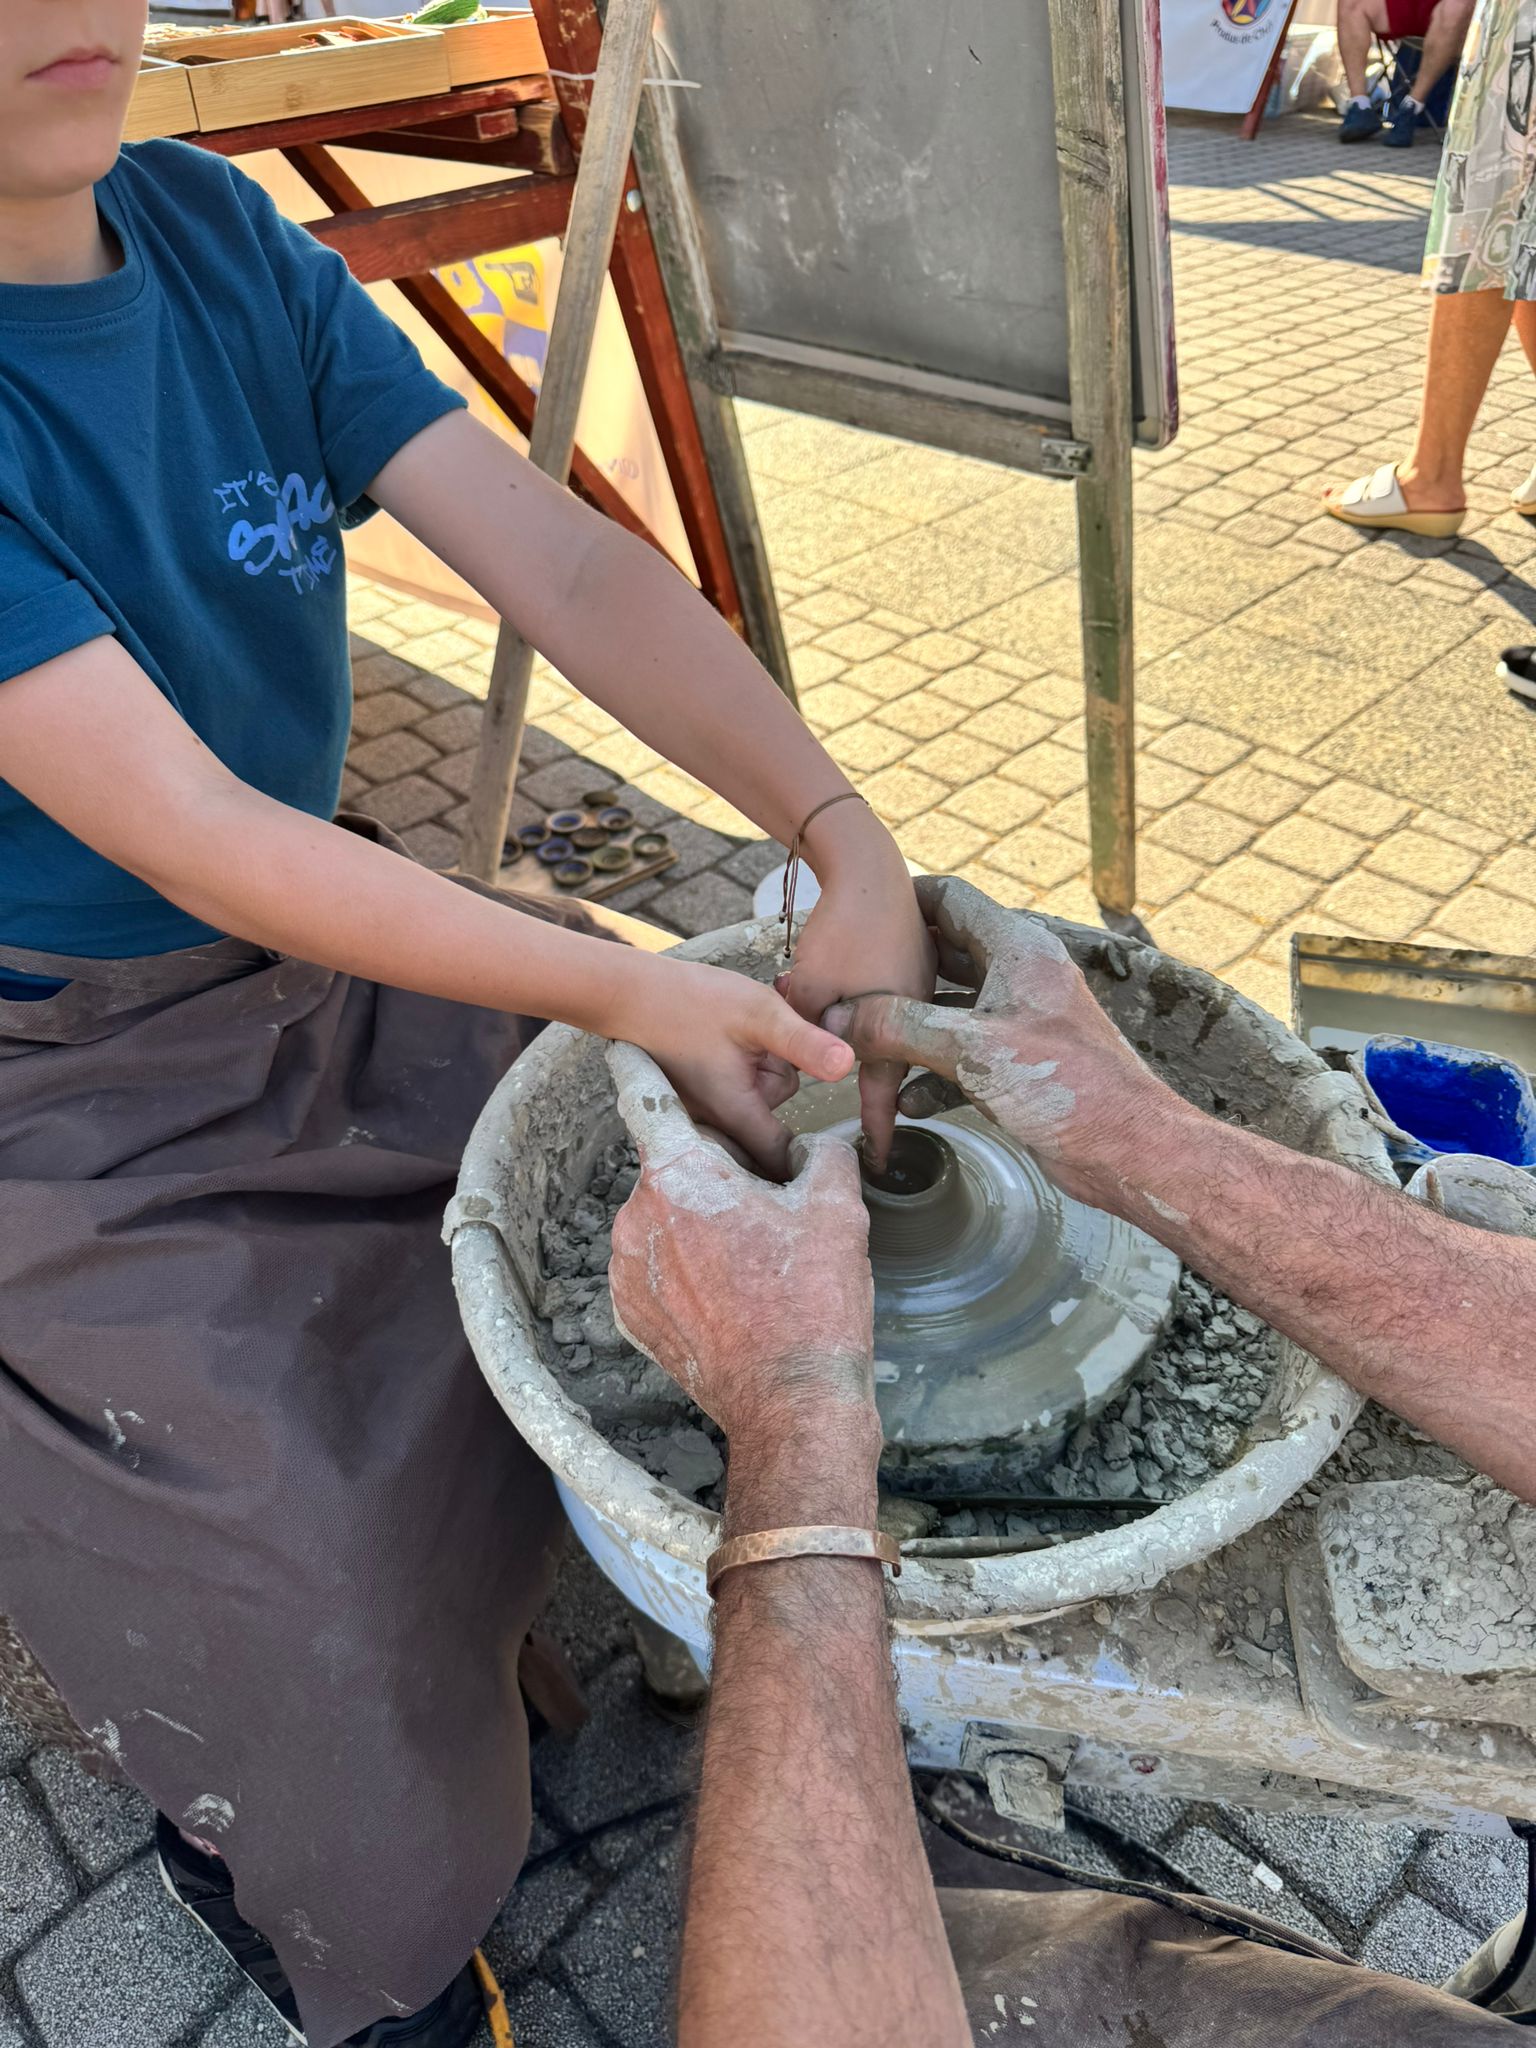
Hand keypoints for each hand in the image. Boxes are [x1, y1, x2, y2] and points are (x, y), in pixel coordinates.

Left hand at [606, 1043, 877, 1451]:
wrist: (791, 1401)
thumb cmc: (812, 1300)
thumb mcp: (835, 1209)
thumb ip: (823, 1156)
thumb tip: (820, 1146)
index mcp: (679, 1175)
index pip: (645, 1097)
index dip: (637, 1064)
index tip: (620, 1042)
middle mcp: (636, 1215)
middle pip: (671, 1167)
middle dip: (711, 1172)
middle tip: (766, 1203)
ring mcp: (625, 1269)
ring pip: (663, 1219)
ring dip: (698, 1223)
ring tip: (754, 1260)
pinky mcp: (630, 1314)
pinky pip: (656, 1269)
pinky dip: (686, 1270)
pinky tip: (732, 1294)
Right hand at [618, 956, 855, 1177]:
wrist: (632, 993)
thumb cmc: (692, 1001)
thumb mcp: (761, 1014)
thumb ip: (804, 1042)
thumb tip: (847, 1065)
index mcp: (736, 1113)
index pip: (781, 1158)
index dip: (806, 1156)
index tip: (824, 1141)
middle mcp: (717, 1122)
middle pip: (771, 1121)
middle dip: (778, 1083)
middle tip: (766, 1044)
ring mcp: (703, 1112)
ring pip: (754, 1101)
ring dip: (760, 1070)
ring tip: (745, 1033)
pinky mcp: (696, 1097)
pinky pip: (733, 1091)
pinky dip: (741, 1068)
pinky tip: (733, 1038)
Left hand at [782, 805, 934, 1171]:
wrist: (869, 866)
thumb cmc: (841, 930)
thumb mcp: (809, 989)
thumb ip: (804, 1034)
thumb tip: (800, 1063)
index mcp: (897, 1028)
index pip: (883, 1096)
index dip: (879, 1131)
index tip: (881, 1164)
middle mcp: (922, 1012)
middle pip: (896, 1063)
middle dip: (877, 1087)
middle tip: (871, 1121)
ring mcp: (926, 985)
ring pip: (898, 1030)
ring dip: (876, 1040)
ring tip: (849, 1046)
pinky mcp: (921, 961)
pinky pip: (902, 1001)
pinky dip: (882, 1011)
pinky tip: (857, 999)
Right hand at [822, 877, 1179, 1209]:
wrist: (1126, 1148)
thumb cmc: (1063, 1086)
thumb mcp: (971, 1049)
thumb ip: (899, 1027)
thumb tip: (839, 1020)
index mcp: (1016, 949)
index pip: (951, 899)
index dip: (904, 900)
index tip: (859, 913)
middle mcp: (1019, 975)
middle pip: (945, 955)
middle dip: (896, 973)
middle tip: (844, 985)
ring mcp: (1021, 1021)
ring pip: (950, 1009)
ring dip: (908, 1029)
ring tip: (861, 1044)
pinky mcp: (1020, 1064)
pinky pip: (964, 1055)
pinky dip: (933, 1072)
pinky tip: (903, 1101)